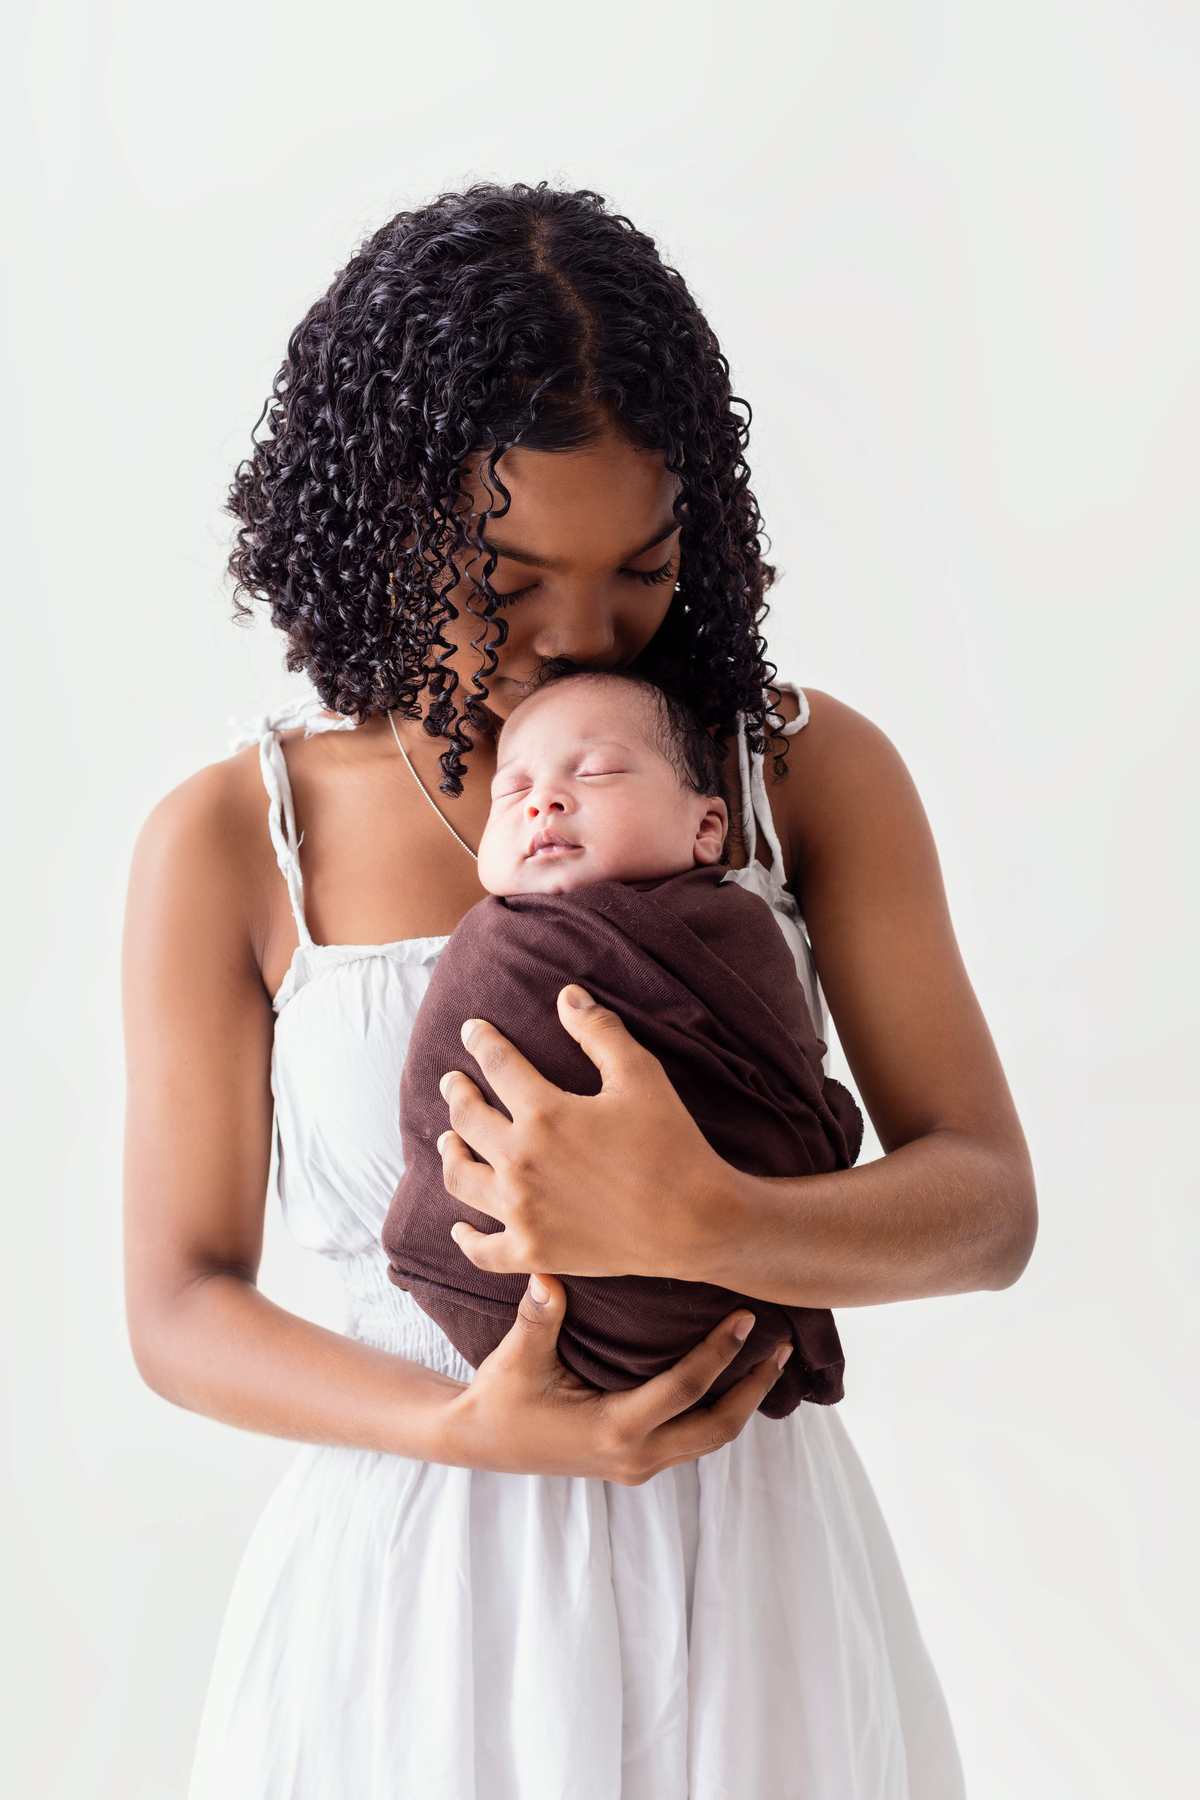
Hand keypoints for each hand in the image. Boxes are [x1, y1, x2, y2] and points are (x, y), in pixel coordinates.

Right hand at [436, 1273, 790, 1481]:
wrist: (480, 1441)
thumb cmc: (500, 1397)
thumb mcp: (517, 1357)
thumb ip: (538, 1317)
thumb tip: (547, 1273)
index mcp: (614, 1429)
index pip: (685, 1389)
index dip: (721, 1353)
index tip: (748, 1318)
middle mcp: (634, 1455)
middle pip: (717, 1428)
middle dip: (754, 1389)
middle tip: (782, 1348)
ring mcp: (636, 1465)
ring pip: (708, 1440)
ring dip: (741, 1403)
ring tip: (769, 1363)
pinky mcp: (634, 1462)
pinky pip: (690, 1439)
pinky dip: (715, 1411)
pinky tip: (727, 1381)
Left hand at [438, 985, 738, 1280]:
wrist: (697, 1222)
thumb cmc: (672, 1144)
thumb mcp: (641, 1075)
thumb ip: (600, 1031)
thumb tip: (566, 995)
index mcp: (544, 1112)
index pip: (497, 1063)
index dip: (480, 1040)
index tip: (471, 1030)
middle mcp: (522, 1161)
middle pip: (467, 1118)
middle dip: (456, 1092)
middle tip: (452, 1082)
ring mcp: (522, 1211)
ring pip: (460, 1178)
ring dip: (449, 1153)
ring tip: (448, 1140)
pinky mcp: (533, 1252)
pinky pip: (481, 1249)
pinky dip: (465, 1238)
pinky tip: (460, 1227)